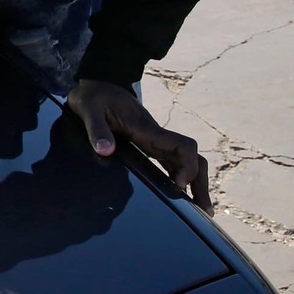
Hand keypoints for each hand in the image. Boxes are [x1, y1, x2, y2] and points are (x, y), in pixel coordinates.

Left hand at [67, 78, 211, 213]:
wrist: (98, 82)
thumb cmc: (93, 95)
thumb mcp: (88, 109)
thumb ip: (97, 130)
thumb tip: (106, 152)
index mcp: (146, 128)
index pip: (182, 146)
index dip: (187, 166)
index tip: (178, 185)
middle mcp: (156, 135)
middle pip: (192, 157)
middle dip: (200, 182)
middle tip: (205, 211)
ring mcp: (154, 139)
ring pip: (185, 161)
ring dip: (195, 182)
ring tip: (201, 210)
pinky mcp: (148, 142)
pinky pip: (171, 161)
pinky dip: (180, 177)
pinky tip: (181, 194)